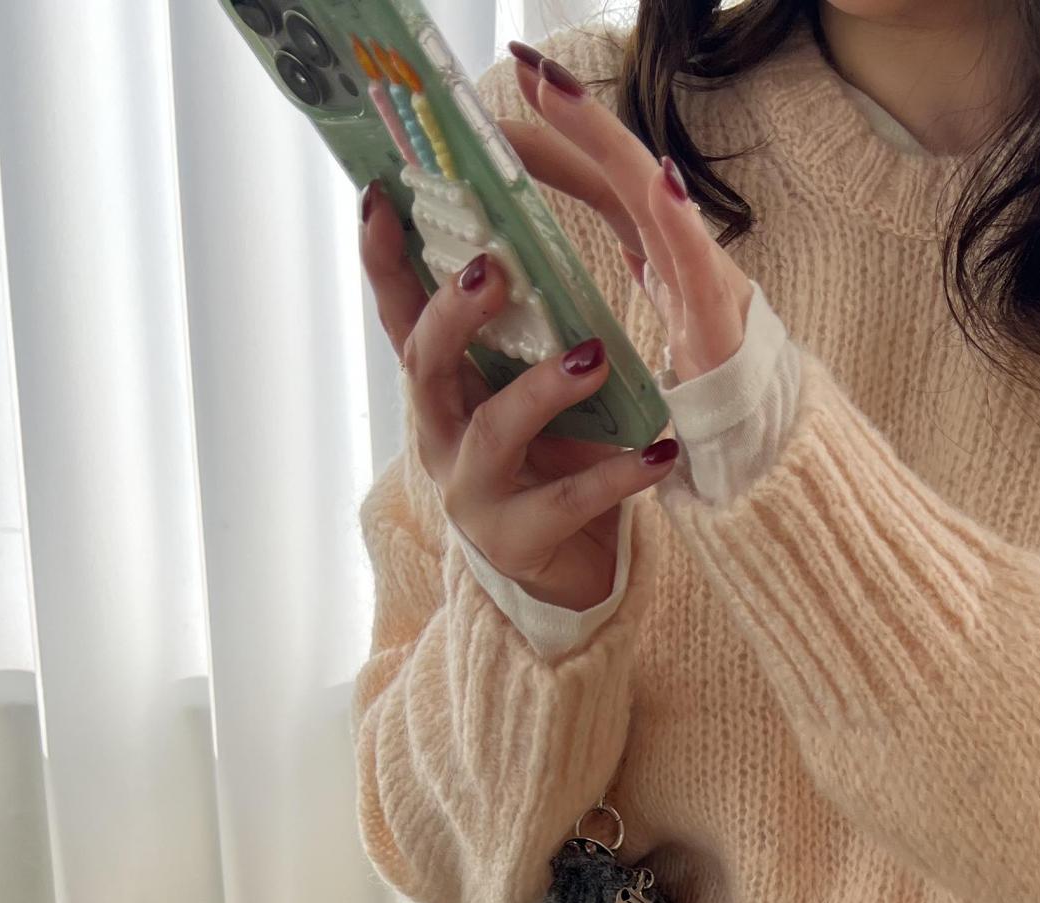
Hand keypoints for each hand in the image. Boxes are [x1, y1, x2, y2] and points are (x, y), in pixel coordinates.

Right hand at [357, 181, 679, 614]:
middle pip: (426, 365)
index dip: (382, 260)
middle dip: (454, 315)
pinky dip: (618, 474)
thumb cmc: (551, 462)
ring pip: (493, 432)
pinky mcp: (520, 543)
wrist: (567, 570)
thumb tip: (534, 234)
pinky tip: (660, 453)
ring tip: (594, 356)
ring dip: (542, 390)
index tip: (379, 195)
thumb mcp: (530, 387)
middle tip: (493, 269)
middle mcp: (441, 437)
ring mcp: (474, 493)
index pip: (399, 315)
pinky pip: (570, 501)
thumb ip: (529, 329)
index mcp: (443, 389)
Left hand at [504, 40, 752, 385]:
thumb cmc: (711, 381)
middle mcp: (681, 249)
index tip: (505, 102)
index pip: (601, 181)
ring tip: (561, 93)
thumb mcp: (659, 314)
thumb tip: (603, 233)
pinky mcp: (721, 321)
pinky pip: (699, 265)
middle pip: (622, 171)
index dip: (558, 139)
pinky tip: (662, 181)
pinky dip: (680, 219)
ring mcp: (703, 278)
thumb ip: (639, 266)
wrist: (765, 443)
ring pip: (652, 198)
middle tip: (527, 67)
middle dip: (574, 115)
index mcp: (659, 248)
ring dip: (607, 141)